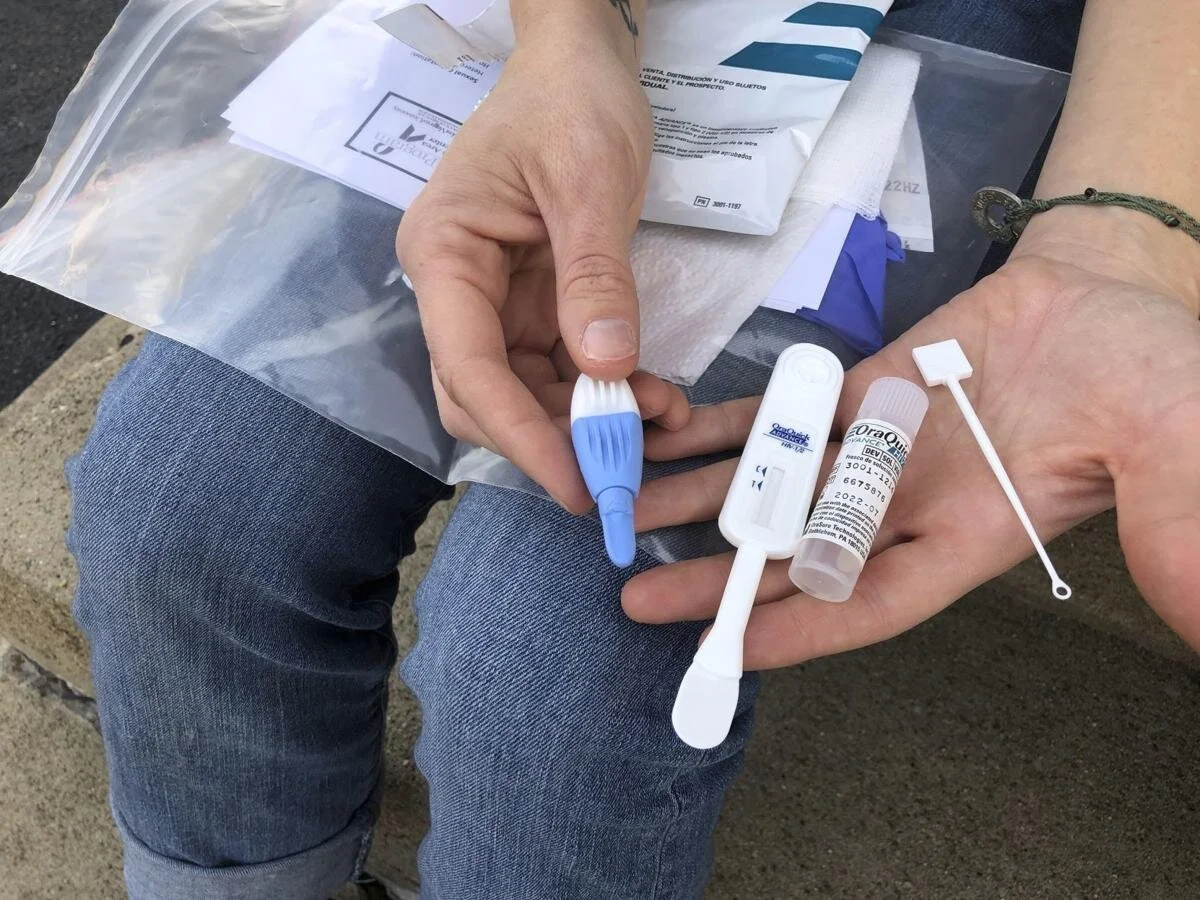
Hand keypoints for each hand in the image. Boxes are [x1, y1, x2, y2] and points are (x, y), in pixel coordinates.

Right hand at [397, 32, 679, 511]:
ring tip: (658, 419)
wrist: (582, 62)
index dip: (520, 434)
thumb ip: (595, 278)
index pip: (468, 366)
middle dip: (551, 438)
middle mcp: (459, 289)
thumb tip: (605, 369)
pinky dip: (604, 390)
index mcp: (445, 255)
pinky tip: (652, 396)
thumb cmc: (572, 100)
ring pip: (527, 392)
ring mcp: (497, 302)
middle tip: (621, 470)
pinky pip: (562, 368)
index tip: (575, 481)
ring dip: (587, 421)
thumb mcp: (590, 182)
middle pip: (484, 395)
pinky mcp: (535, 305)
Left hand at [623, 223, 1199, 667]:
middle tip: (637, 601)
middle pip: (796, 554)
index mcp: (969, 537)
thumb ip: (1172, 521)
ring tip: (629, 517)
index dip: (800, 632)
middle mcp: (907, 503)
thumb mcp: (1171, 446)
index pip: (870, 602)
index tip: (726, 653)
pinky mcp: (857, 388)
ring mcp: (875, 446)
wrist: (1111, 290)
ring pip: (773, 483)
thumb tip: (1195, 606)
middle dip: (719, 580)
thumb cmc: (1152, 375)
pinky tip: (669, 437)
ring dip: (702, 502)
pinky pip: (779, 413)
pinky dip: (724, 426)